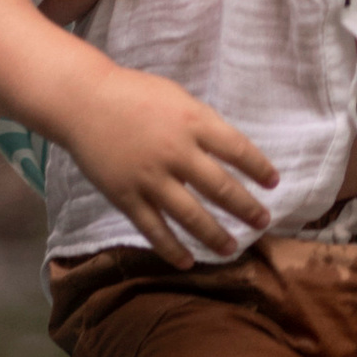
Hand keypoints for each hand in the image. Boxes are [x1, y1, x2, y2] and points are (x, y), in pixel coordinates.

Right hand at [70, 64, 277, 264]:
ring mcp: (150, 178)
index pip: (238, 150)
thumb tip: (229, 152)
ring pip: (191, 216)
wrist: (83, 101)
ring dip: (215, 236)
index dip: (259, 168)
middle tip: (263, 222)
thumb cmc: (133, 94)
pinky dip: (171, 249)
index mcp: (193, 122)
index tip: (273, 183)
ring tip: (232, 249)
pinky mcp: (126, 197)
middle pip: (221, 188)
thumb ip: (202, 124)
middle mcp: (176, 152)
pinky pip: (154, 229)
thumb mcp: (177, 97)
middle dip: (247, 208)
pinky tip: (188, 262)